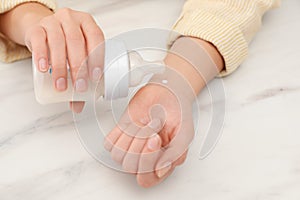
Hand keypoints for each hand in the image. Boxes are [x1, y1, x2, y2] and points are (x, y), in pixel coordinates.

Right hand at [0, 3, 103, 112]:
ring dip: (60, 67)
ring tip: (61, 86)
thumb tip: (78, 106)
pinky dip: (42, 55)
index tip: (95, 77)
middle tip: (79, 87)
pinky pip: (39, 40)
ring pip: (58, 42)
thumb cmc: (65, 45)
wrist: (41, 32)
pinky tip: (43, 68)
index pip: (96, 38)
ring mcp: (53, 22)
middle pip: (77, 42)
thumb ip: (79, 77)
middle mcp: (71, 19)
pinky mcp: (36, 28)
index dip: (97, 57)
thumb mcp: (75, 56)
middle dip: (79, 68)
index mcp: (87, 24)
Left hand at [103, 37, 223, 186]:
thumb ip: (175, 154)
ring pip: (119, 156)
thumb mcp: (185, 134)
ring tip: (145, 123)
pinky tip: (133, 123)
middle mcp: (144, 159)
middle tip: (153, 128)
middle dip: (141, 144)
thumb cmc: (177, 113)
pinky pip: (109, 144)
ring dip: (132, 136)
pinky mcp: (119, 136)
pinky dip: (120, 132)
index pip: (146, 179)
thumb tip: (160, 172)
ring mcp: (130, 148)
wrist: (167, 92)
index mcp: (161, 165)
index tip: (156, 139)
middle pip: (130, 167)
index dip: (147, 162)